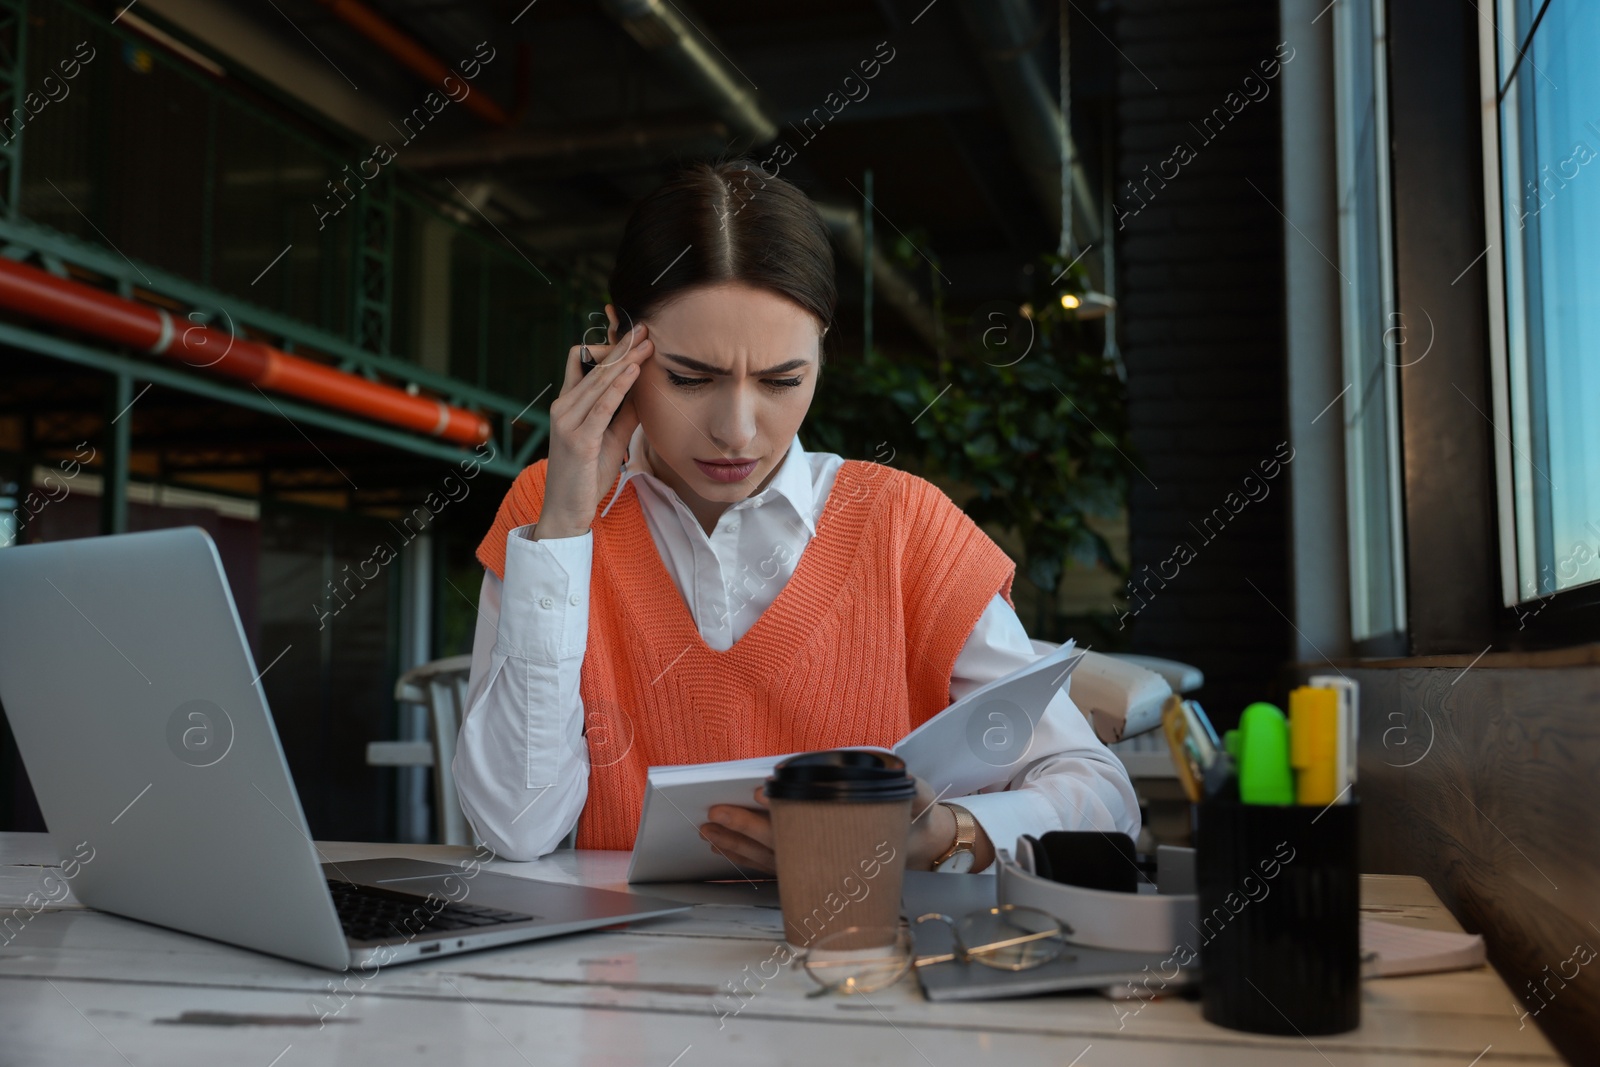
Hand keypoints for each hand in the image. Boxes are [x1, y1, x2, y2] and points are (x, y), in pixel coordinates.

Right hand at [535, 304, 653, 538]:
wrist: (567, 510)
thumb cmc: (587, 475)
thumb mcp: (610, 438)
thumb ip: (623, 413)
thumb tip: (642, 390)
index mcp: (568, 405)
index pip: (583, 362)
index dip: (607, 345)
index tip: (631, 333)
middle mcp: (563, 407)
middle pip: (594, 366)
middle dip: (621, 346)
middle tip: (644, 329)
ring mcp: (567, 422)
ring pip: (598, 381)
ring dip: (625, 360)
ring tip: (646, 344)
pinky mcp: (577, 439)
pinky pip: (602, 405)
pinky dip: (619, 386)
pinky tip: (634, 371)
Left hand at [699, 777, 995, 875]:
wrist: (926, 850)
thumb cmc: (913, 817)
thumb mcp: (915, 795)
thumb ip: (902, 784)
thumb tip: (892, 769)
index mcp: (851, 837)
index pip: (808, 825)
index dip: (783, 809)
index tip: (761, 791)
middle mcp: (830, 858)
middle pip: (779, 845)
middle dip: (743, 829)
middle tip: (715, 815)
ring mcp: (819, 869)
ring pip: (770, 861)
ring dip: (737, 847)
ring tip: (710, 833)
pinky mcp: (812, 873)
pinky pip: (773, 870)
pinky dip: (747, 859)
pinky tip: (728, 848)